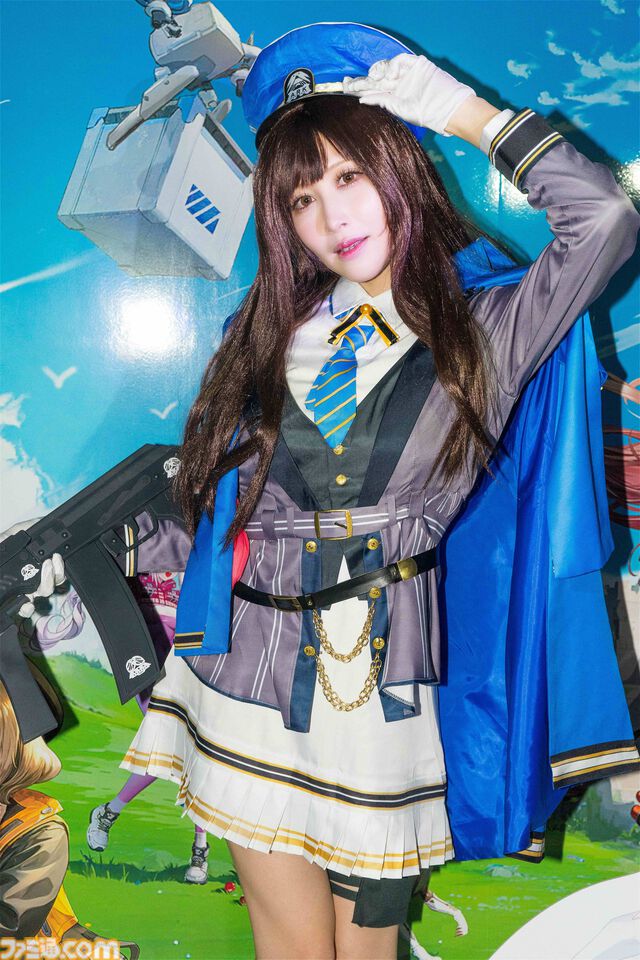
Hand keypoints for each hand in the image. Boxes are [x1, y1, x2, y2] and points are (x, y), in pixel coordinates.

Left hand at [0, 518, 66, 616]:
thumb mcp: (10, 535)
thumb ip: (28, 527)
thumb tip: (44, 520)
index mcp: (35, 567)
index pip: (55, 571)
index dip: (59, 566)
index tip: (56, 556)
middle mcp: (33, 581)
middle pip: (54, 583)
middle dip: (56, 573)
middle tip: (50, 562)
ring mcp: (25, 593)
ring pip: (45, 594)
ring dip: (48, 584)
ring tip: (41, 572)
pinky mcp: (14, 603)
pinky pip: (27, 610)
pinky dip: (29, 608)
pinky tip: (26, 602)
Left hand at [342, 53, 475, 135]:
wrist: (447, 109)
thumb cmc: (427, 114)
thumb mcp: (399, 109)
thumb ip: (381, 101)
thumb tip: (361, 99)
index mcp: (394, 96)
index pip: (373, 89)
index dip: (359, 87)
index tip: (345, 87)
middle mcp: (398, 84)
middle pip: (375, 78)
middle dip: (361, 79)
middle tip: (345, 81)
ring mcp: (407, 74)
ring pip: (386, 67)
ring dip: (378, 72)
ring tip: (376, 78)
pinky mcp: (416, 65)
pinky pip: (400, 61)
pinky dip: (392, 66)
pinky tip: (389, 75)